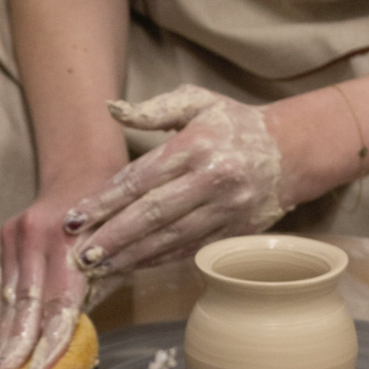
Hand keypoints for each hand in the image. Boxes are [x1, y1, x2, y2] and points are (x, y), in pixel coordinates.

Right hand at [0, 176, 124, 368]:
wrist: (86, 170)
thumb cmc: (116, 216)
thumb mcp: (122, 251)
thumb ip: (100, 288)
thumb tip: (77, 334)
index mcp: (76, 242)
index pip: (60, 302)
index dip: (51, 339)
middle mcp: (43, 236)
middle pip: (28, 302)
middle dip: (17, 344)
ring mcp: (21, 232)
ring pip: (14, 294)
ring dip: (8, 332)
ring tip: (0, 367)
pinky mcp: (9, 232)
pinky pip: (10, 279)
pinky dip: (10, 309)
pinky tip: (6, 336)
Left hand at [63, 85, 287, 274]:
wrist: (291, 151)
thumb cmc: (235, 124)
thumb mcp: (198, 102)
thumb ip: (154, 109)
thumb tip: (112, 110)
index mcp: (198, 145)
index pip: (142, 177)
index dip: (106, 200)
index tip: (77, 216)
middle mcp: (213, 179)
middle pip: (154, 213)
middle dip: (114, 236)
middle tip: (82, 254)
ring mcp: (227, 208)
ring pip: (172, 237)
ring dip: (133, 255)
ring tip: (101, 266)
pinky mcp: (235, 230)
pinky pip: (192, 248)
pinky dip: (161, 260)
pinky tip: (135, 265)